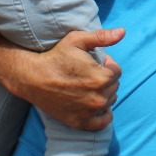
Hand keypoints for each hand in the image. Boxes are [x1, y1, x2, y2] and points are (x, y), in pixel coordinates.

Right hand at [6, 28, 125, 130]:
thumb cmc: (55, 57)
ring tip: (87, 86)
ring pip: (109, 101)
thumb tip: (122, 32)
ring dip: (103, 93)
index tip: (94, 63)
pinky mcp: (81, 122)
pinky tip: (96, 106)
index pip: (116, 71)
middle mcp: (99, 97)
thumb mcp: (77, 40)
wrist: (32, 78)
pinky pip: (103, 123)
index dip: (106, 65)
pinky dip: (103, 115)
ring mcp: (90, 112)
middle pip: (114, 86)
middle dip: (105, 79)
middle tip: (89, 74)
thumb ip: (102, 37)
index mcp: (102, 77)